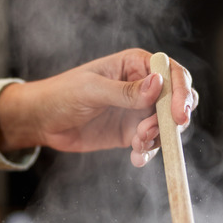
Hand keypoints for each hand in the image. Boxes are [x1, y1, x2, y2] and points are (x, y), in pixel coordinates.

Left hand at [0, 48, 197, 166]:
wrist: (42, 120)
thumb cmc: (62, 94)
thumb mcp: (92, 90)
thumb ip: (126, 91)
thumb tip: (158, 83)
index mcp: (135, 64)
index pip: (171, 73)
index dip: (179, 92)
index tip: (177, 115)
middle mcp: (143, 86)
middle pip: (176, 99)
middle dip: (173, 119)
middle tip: (157, 132)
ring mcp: (138, 111)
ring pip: (166, 125)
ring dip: (157, 137)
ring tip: (135, 143)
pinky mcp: (131, 132)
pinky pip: (151, 143)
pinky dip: (147, 152)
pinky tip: (135, 157)